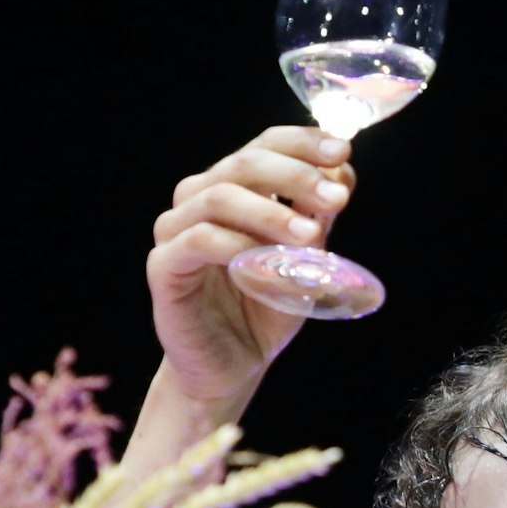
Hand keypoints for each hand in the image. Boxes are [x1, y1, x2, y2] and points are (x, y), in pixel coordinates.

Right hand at [147, 126, 355, 406]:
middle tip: (335, 200)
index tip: (342, 152)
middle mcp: (200, 198)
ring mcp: (176, 229)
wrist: (234, 364)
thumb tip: (342, 176)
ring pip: (220, 197)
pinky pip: (197, 241)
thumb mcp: (305, 259)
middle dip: (296, 176)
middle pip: (244, 164)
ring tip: (310, 236)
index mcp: (234, 186)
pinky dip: (236, 245)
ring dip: (270, 212)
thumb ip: (317, 219)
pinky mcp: (164, 266)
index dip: (303, 143)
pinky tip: (266, 262)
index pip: (265, 145)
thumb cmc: (266, 306)